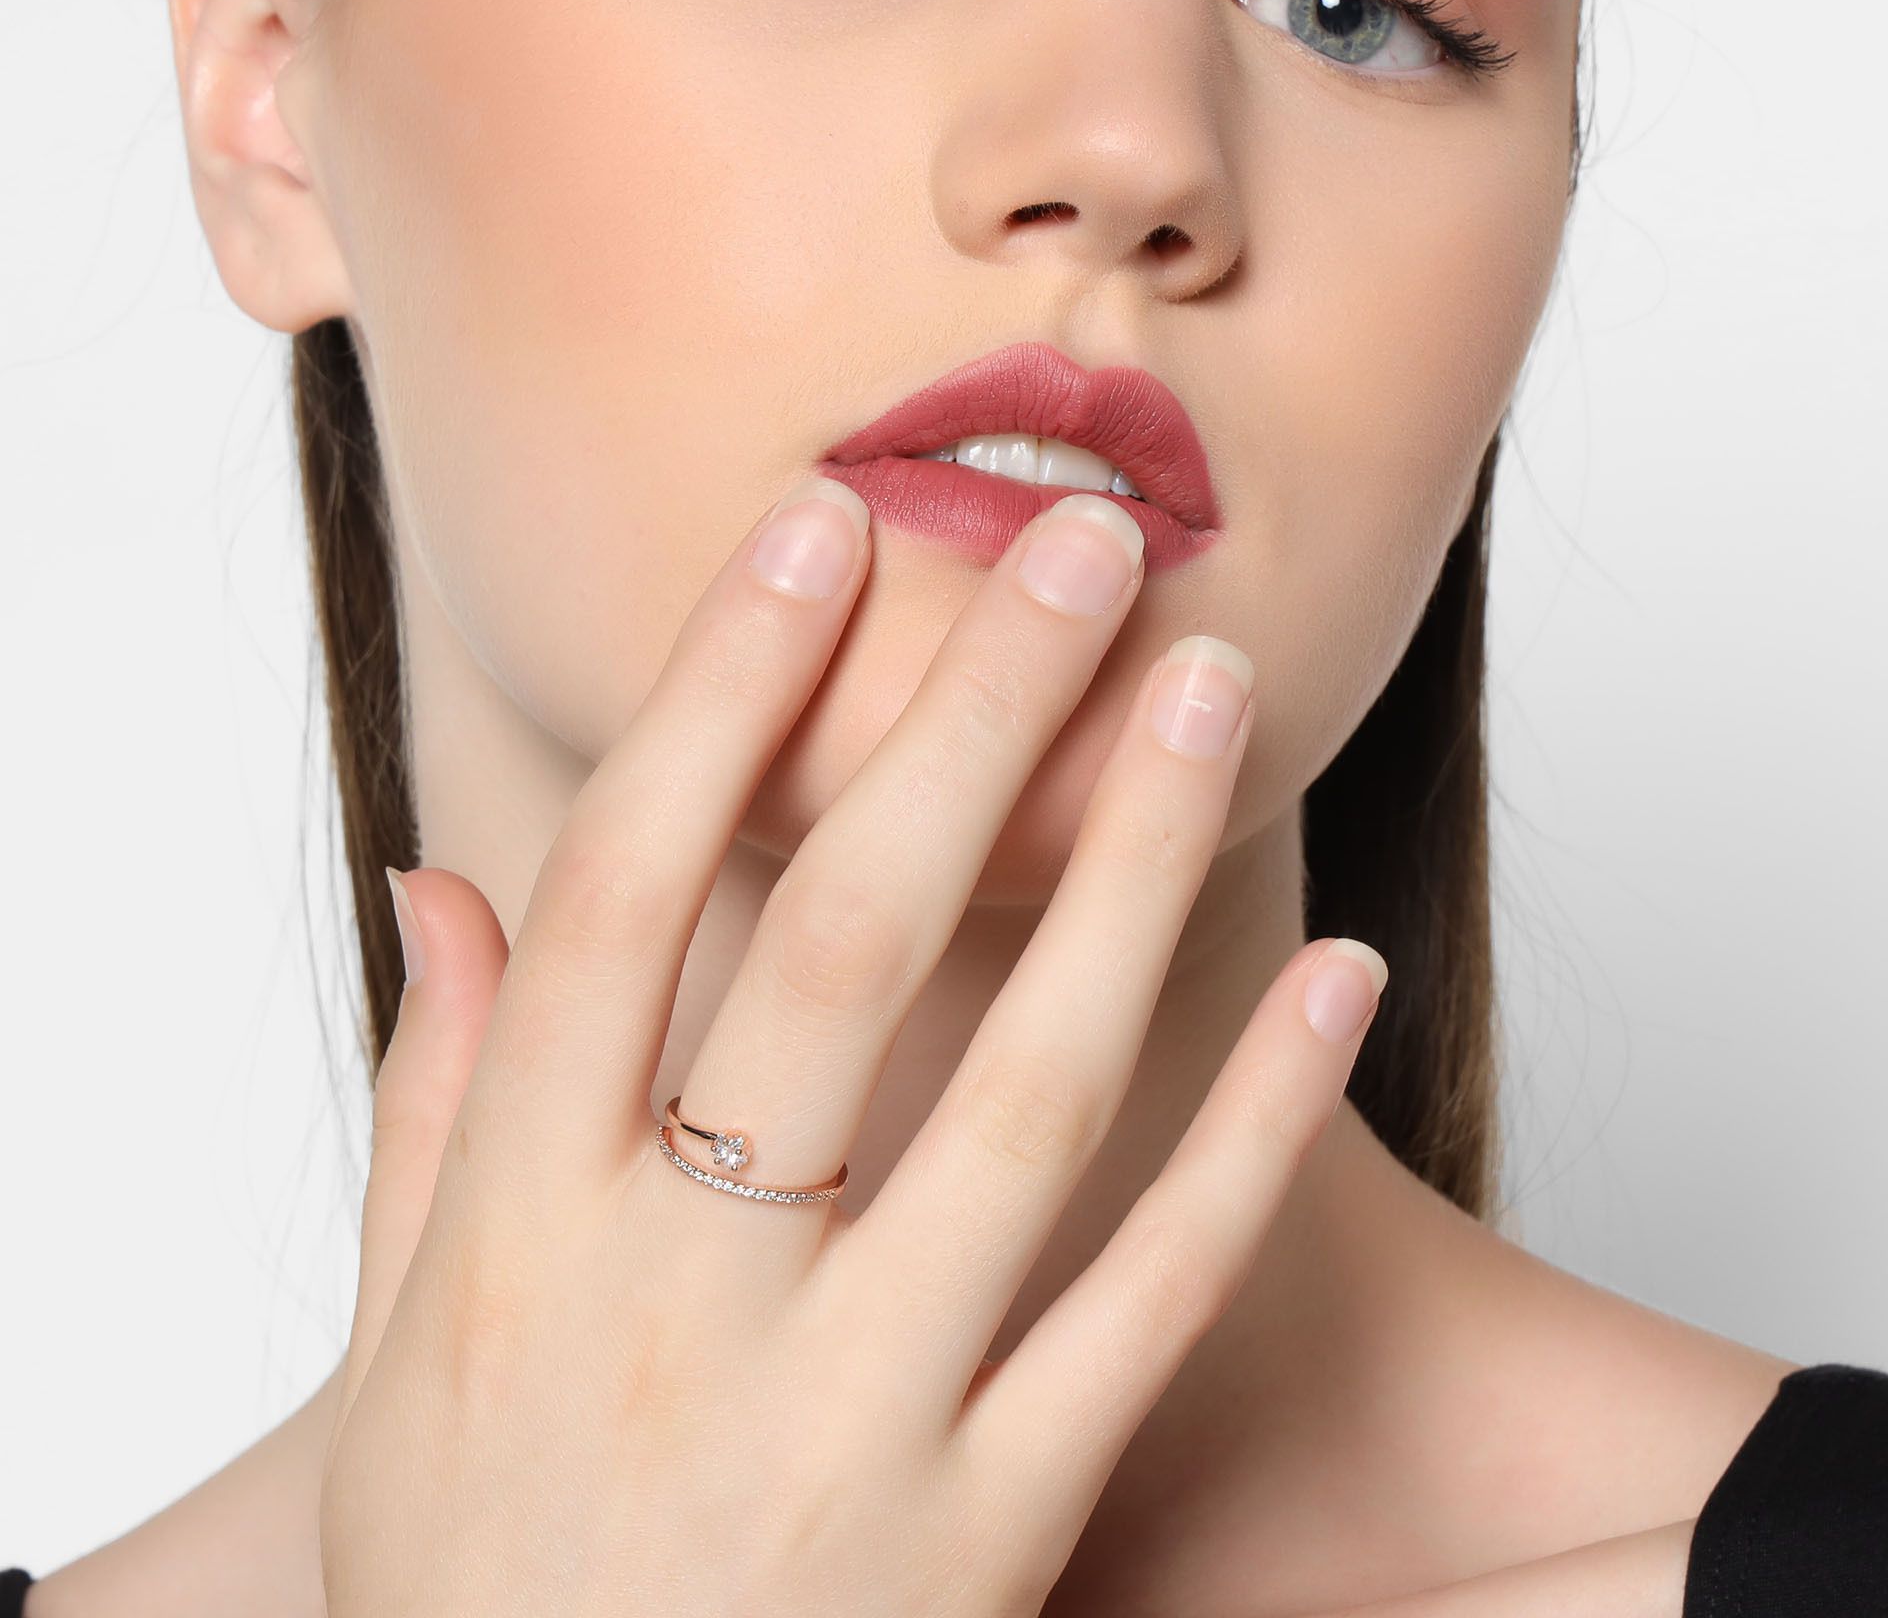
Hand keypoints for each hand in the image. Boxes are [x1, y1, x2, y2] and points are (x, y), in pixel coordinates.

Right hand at [319, 473, 1388, 1616]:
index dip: (722, 693)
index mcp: (517, 1238)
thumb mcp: (396, 1361)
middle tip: (1072, 542)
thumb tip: (436, 887)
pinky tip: (1334, 976)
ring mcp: (847, 1425)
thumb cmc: (480, 1583)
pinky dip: (1252, 1131)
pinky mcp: (991, 1535)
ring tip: (1209, 686)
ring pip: (1026, 1091)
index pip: (621, 895)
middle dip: (962, 716)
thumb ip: (427, 1111)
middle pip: (841, 945)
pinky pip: (1148, 1300)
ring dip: (1128, 865)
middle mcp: (679, 1308)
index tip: (815, 531)